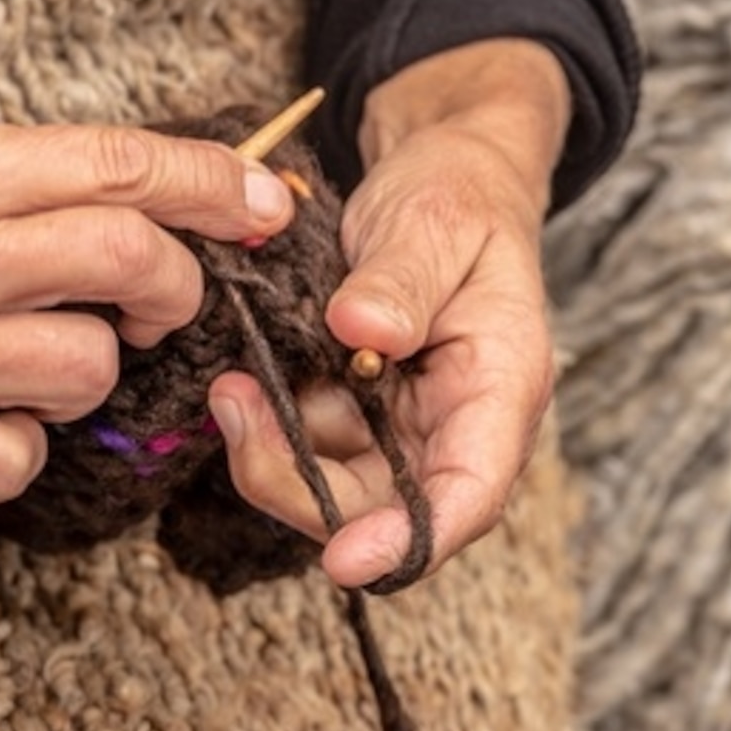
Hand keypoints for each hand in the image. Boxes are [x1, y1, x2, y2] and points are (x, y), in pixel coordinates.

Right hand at [0, 120, 294, 500]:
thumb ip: (45, 172)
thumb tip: (192, 195)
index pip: (117, 167)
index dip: (211, 185)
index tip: (268, 206)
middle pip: (128, 263)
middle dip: (170, 282)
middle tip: (150, 292)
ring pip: (88, 371)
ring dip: (84, 363)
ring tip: (22, 341)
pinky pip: (23, 454)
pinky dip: (20, 435)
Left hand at [208, 40, 567, 585]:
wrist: (441, 172)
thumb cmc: (457, 197)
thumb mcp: (435, 223)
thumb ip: (403, 279)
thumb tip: (363, 333)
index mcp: (502, 389)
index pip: (470, 491)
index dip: (409, 538)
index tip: (343, 558)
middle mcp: (455, 424)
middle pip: (386, 506)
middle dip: (305, 486)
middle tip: (235, 412)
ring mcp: (404, 422)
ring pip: (338, 485)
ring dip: (277, 454)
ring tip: (229, 388)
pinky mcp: (360, 408)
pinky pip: (311, 442)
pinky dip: (272, 424)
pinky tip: (241, 379)